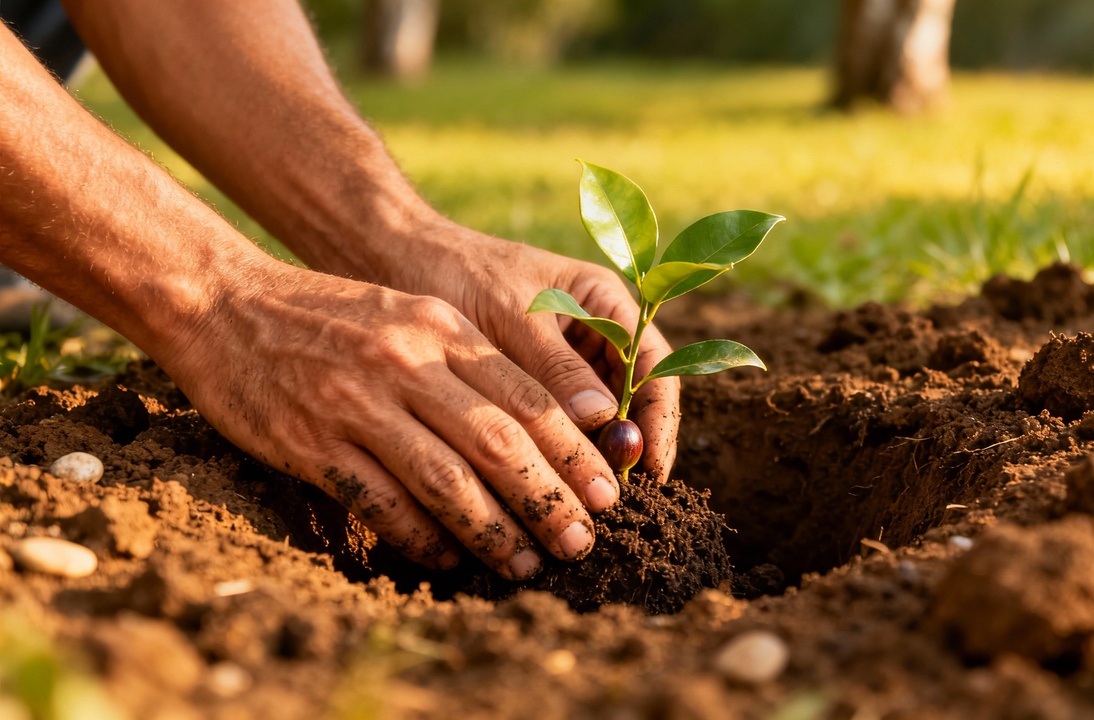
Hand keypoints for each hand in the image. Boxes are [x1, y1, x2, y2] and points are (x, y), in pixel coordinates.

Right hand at [165, 260, 624, 579]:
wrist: (226, 304)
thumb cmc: (332, 316)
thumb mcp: (411, 315)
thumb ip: (470, 363)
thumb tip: (539, 430)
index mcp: (441, 330)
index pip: (528, 398)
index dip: (573, 452)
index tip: (607, 491)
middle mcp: (406, 364)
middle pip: (498, 444)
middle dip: (549, 499)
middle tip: (582, 541)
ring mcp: (356, 405)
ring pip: (446, 481)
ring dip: (494, 530)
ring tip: (526, 565)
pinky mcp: (311, 444)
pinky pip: (381, 503)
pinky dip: (420, 538)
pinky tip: (449, 559)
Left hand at [383, 216, 680, 482]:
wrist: (398, 262)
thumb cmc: (459, 272)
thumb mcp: (511, 315)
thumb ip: (555, 365)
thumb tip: (603, 423)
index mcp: (604, 302)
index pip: (654, 366)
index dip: (658, 419)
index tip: (650, 468)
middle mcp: (593, 334)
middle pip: (631, 400)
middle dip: (627, 449)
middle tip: (614, 501)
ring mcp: (561, 363)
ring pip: (593, 419)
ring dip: (591, 457)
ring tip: (582, 502)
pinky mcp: (527, 388)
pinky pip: (553, 425)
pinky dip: (553, 453)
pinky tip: (543, 485)